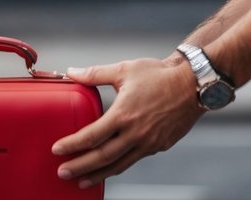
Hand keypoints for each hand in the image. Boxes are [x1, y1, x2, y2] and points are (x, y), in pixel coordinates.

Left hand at [52, 55, 203, 188]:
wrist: (193, 84)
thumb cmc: (159, 74)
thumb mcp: (125, 69)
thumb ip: (96, 73)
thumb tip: (72, 72)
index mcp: (123, 114)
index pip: (91, 136)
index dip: (72, 144)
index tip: (57, 149)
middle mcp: (135, 133)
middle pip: (102, 157)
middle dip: (80, 167)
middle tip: (62, 173)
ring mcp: (148, 143)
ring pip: (119, 165)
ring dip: (98, 174)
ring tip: (82, 181)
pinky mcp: (159, 146)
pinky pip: (134, 160)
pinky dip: (118, 167)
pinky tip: (109, 169)